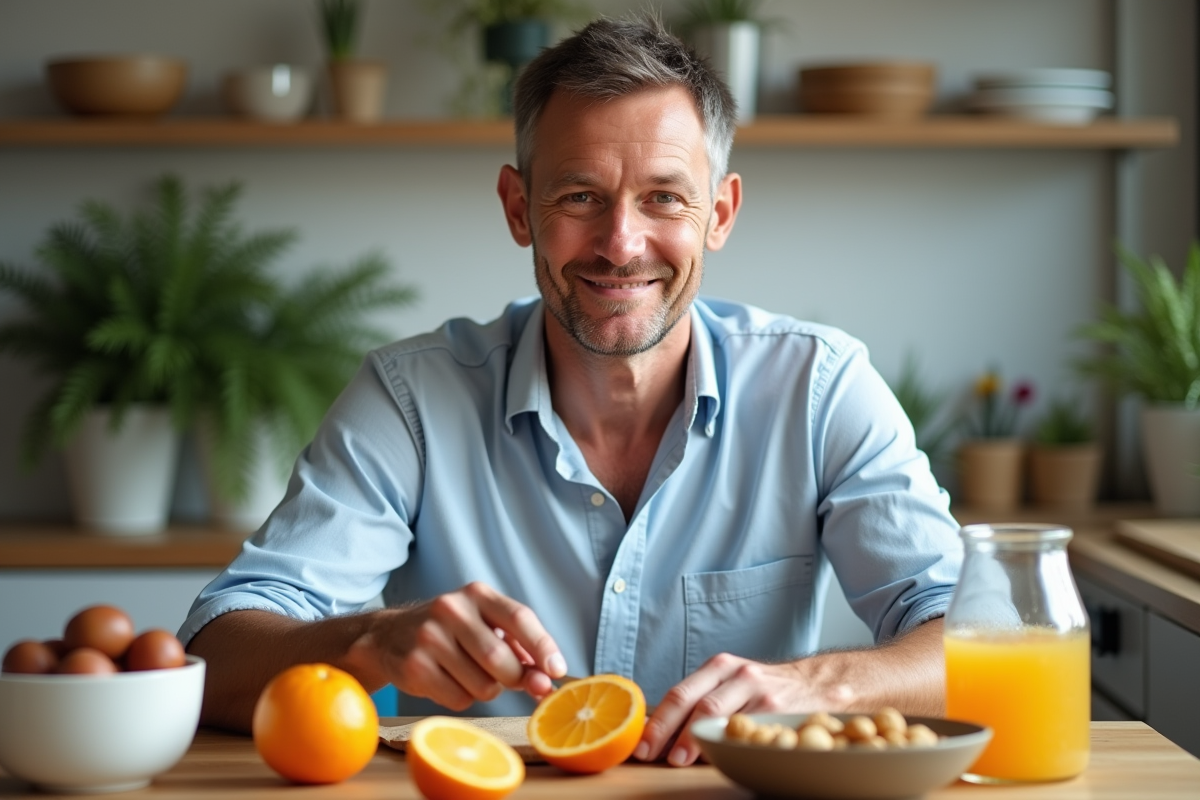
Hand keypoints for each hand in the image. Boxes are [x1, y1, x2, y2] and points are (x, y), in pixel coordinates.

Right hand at [346, 581, 566, 710]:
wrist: (389, 636)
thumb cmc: (452, 632)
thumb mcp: (484, 625)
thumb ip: (519, 649)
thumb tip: (546, 681)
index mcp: (477, 594)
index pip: (519, 618)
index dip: (543, 647)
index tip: (558, 671)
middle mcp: (451, 609)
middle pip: (501, 659)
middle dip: (514, 678)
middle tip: (511, 679)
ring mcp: (429, 637)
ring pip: (483, 686)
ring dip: (487, 690)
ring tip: (469, 673)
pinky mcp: (414, 666)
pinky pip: (459, 699)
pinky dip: (463, 698)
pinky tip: (448, 681)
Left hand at [634, 653, 819, 766]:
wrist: (817, 684)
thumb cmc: (765, 688)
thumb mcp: (732, 682)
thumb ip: (702, 700)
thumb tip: (663, 732)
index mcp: (720, 667)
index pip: (680, 693)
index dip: (658, 720)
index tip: (642, 743)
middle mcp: (737, 675)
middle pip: (695, 704)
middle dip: (668, 731)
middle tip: (652, 754)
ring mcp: (758, 692)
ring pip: (718, 717)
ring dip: (694, 741)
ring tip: (679, 759)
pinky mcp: (777, 712)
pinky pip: (744, 732)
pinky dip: (726, 746)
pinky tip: (717, 758)